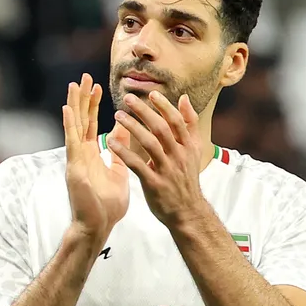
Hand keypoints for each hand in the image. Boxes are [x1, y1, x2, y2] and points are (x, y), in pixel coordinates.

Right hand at [63, 74, 129, 238]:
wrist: (99, 226)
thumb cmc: (107, 204)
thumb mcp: (118, 171)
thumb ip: (119, 151)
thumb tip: (125, 133)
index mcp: (91, 154)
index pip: (91, 124)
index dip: (93, 105)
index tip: (97, 86)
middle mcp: (81, 153)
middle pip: (81, 120)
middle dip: (83, 98)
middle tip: (84, 77)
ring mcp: (76, 159)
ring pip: (74, 126)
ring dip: (74, 105)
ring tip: (74, 84)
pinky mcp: (74, 167)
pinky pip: (71, 142)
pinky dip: (69, 125)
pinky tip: (67, 109)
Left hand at [107, 91, 205, 226]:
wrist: (187, 212)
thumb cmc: (186, 178)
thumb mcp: (194, 150)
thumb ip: (190, 124)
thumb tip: (185, 98)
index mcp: (188, 146)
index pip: (176, 121)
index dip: (164, 106)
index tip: (150, 93)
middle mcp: (178, 156)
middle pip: (161, 128)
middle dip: (144, 112)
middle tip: (128, 99)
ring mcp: (167, 170)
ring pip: (149, 143)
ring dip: (132, 128)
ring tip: (118, 116)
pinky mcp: (154, 184)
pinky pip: (137, 165)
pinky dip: (124, 152)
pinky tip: (111, 142)